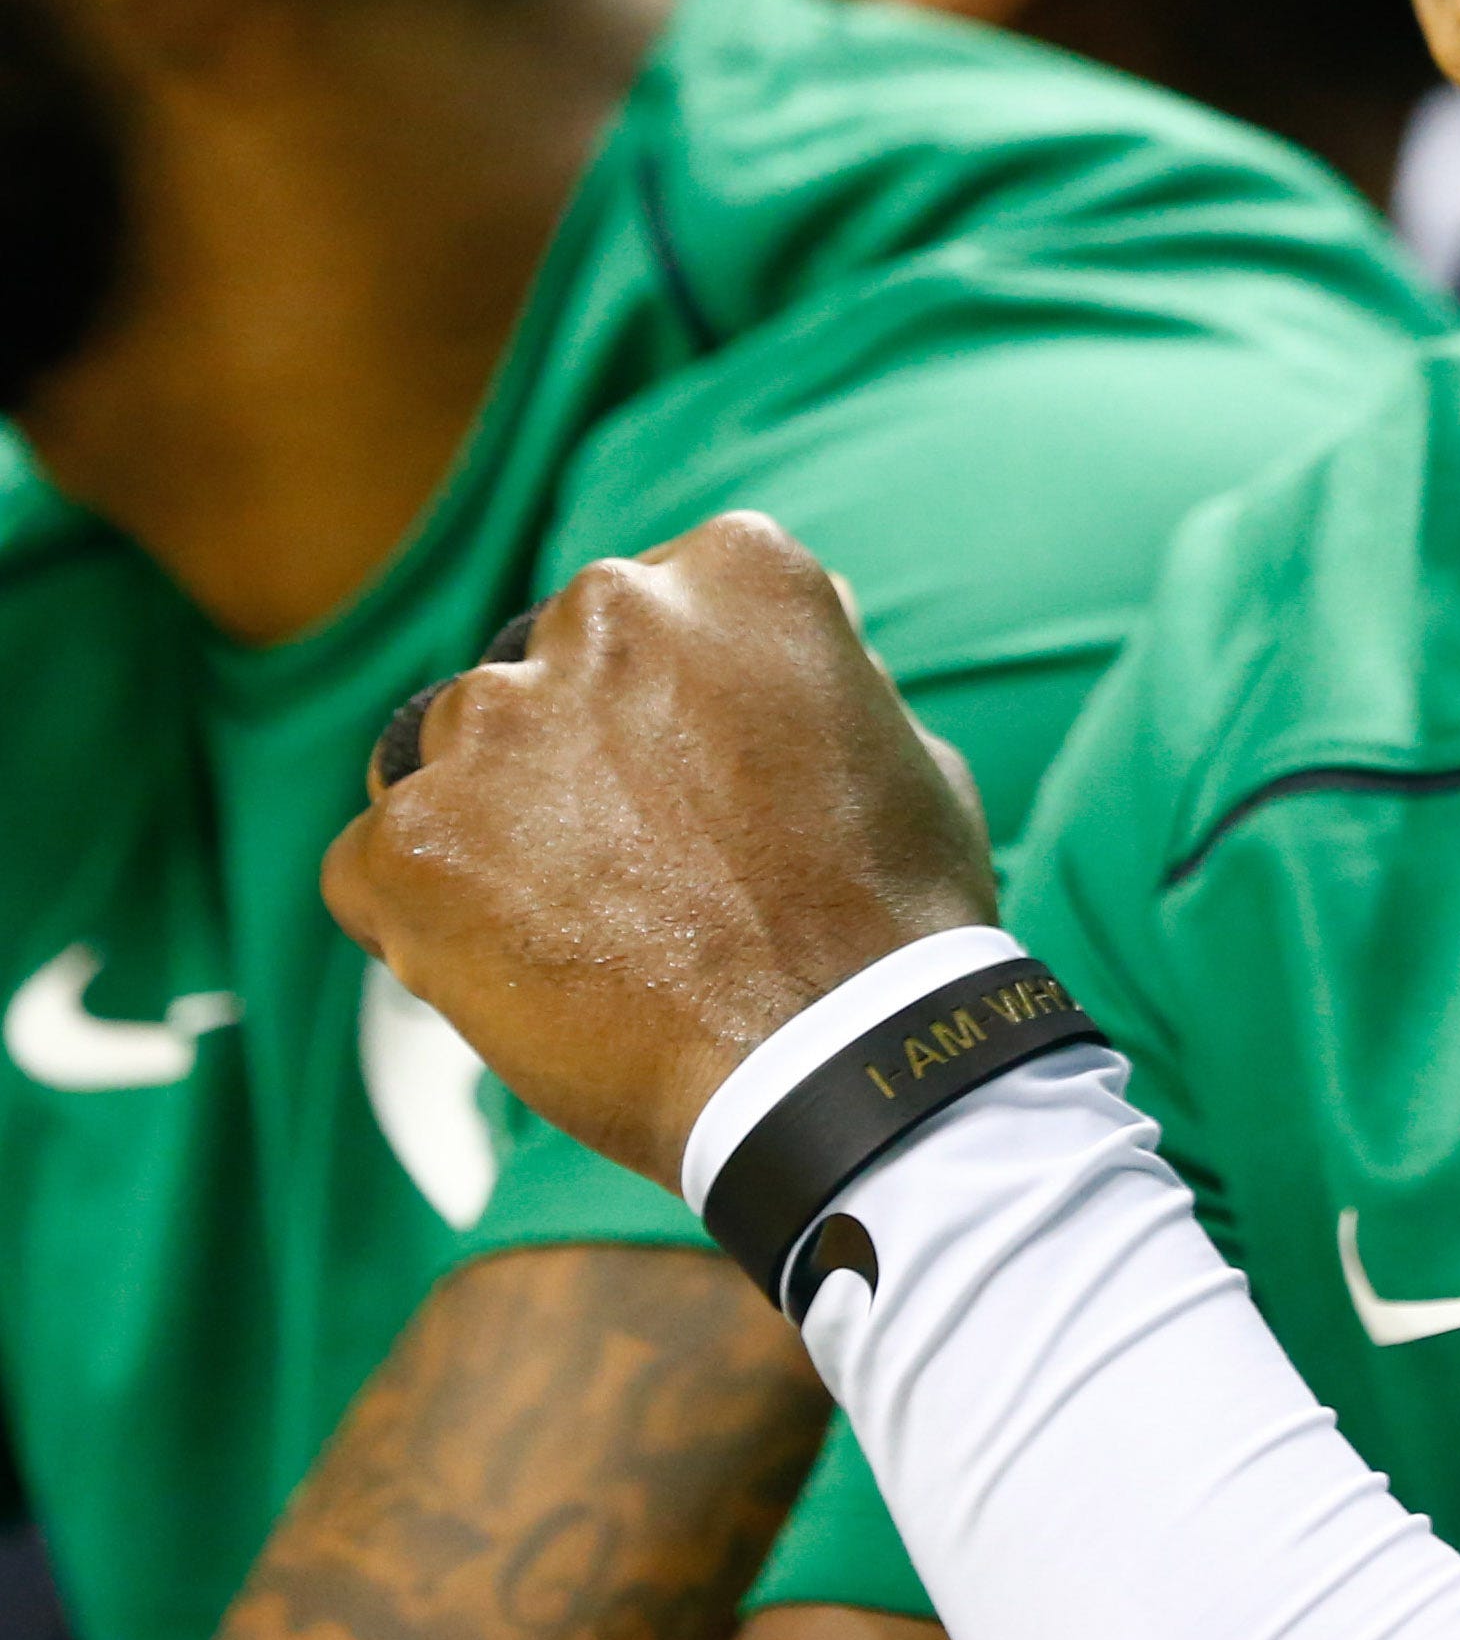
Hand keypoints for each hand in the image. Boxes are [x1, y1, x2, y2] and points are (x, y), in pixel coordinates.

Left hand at [323, 511, 998, 1184]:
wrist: (835, 1069)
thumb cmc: (892, 919)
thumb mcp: (902, 743)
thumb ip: (806, 677)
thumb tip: (752, 661)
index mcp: (733, 569)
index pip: (656, 606)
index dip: (671, 704)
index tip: (700, 778)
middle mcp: (605, 612)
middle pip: (543, 667)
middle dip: (571, 751)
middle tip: (641, 863)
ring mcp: (494, 720)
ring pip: (447, 756)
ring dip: (495, 826)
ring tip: (584, 931)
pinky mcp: (411, 839)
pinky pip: (376, 864)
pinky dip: (425, 919)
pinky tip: (519, 975)